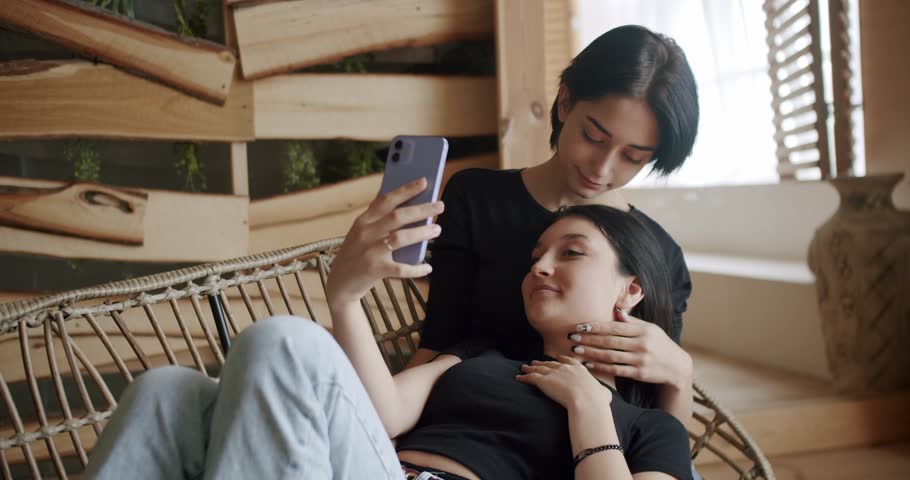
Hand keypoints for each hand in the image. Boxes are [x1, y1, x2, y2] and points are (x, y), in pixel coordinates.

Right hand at [325, 177, 443, 307]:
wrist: (339, 284)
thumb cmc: (356, 256)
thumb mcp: (361, 234)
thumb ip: (379, 222)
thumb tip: (410, 209)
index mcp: (363, 221)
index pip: (386, 200)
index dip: (406, 190)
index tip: (423, 182)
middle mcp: (365, 233)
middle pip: (397, 216)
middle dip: (421, 209)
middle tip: (440, 205)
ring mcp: (370, 251)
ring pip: (401, 238)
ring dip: (422, 232)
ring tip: (437, 229)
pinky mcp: (374, 269)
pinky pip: (401, 268)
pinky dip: (416, 268)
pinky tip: (427, 267)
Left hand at [516, 355, 611, 410]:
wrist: (585, 400)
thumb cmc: (596, 399)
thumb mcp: (602, 393)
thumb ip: (602, 392)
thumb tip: (606, 396)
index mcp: (579, 368)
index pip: (568, 361)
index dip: (561, 360)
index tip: (557, 358)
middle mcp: (565, 368)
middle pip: (550, 364)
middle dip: (542, 363)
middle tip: (535, 362)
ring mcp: (553, 373)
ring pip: (539, 369)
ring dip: (530, 368)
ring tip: (525, 367)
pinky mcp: (543, 380)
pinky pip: (531, 378)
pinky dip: (523, 377)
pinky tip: (518, 378)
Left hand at [568, 309, 692, 388]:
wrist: (678, 366)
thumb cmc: (661, 344)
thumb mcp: (651, 329)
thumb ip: (632, 322)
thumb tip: (616, 310)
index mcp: (643, 331)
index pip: (615, 327)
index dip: (597, 326)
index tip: (581, 326)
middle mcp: (641, 344)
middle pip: (610, 341)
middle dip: (589, 339)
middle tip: (572, 337)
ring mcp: (640, 360)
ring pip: (610, 356)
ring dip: (591, 353)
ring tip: (576, 351)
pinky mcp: (639, 373)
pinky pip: (615, 370)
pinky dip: (600, 367)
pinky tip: (588, 365)